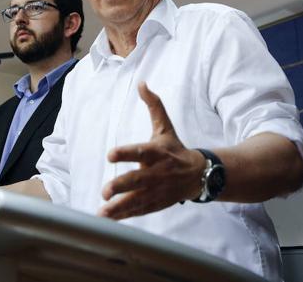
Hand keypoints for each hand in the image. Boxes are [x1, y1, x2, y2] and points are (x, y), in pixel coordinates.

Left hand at [98, 82, 205, 219]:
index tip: (110, 154)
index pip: (140, 151)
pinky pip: (140, 210)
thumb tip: (142, 83)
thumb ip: (153, 106)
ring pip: (137, 199)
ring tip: (102, 210)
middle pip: (138, 180)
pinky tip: (109, 217)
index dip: (126, 153)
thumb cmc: (175, 149)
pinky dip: (125, 215)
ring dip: (120, 206)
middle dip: (121, 186)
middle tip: (105, 190)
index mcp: (157, 152)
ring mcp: (157, 190)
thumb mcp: (165, 127)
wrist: (200, 174)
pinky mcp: (156, 203)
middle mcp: (157, 172)